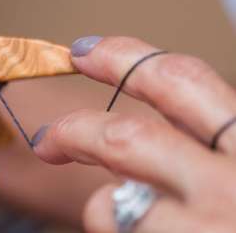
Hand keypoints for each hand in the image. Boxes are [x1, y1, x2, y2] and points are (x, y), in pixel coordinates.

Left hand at [33, 36, 235, 231]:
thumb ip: (208, 148)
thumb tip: (129, 139)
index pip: (180, 80)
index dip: (122, 58)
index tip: (85, 50)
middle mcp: (235, 187)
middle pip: (127, 140)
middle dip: (77, 131)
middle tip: (49, 139)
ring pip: (112, 208)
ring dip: (108, 214)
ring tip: (137, 223)